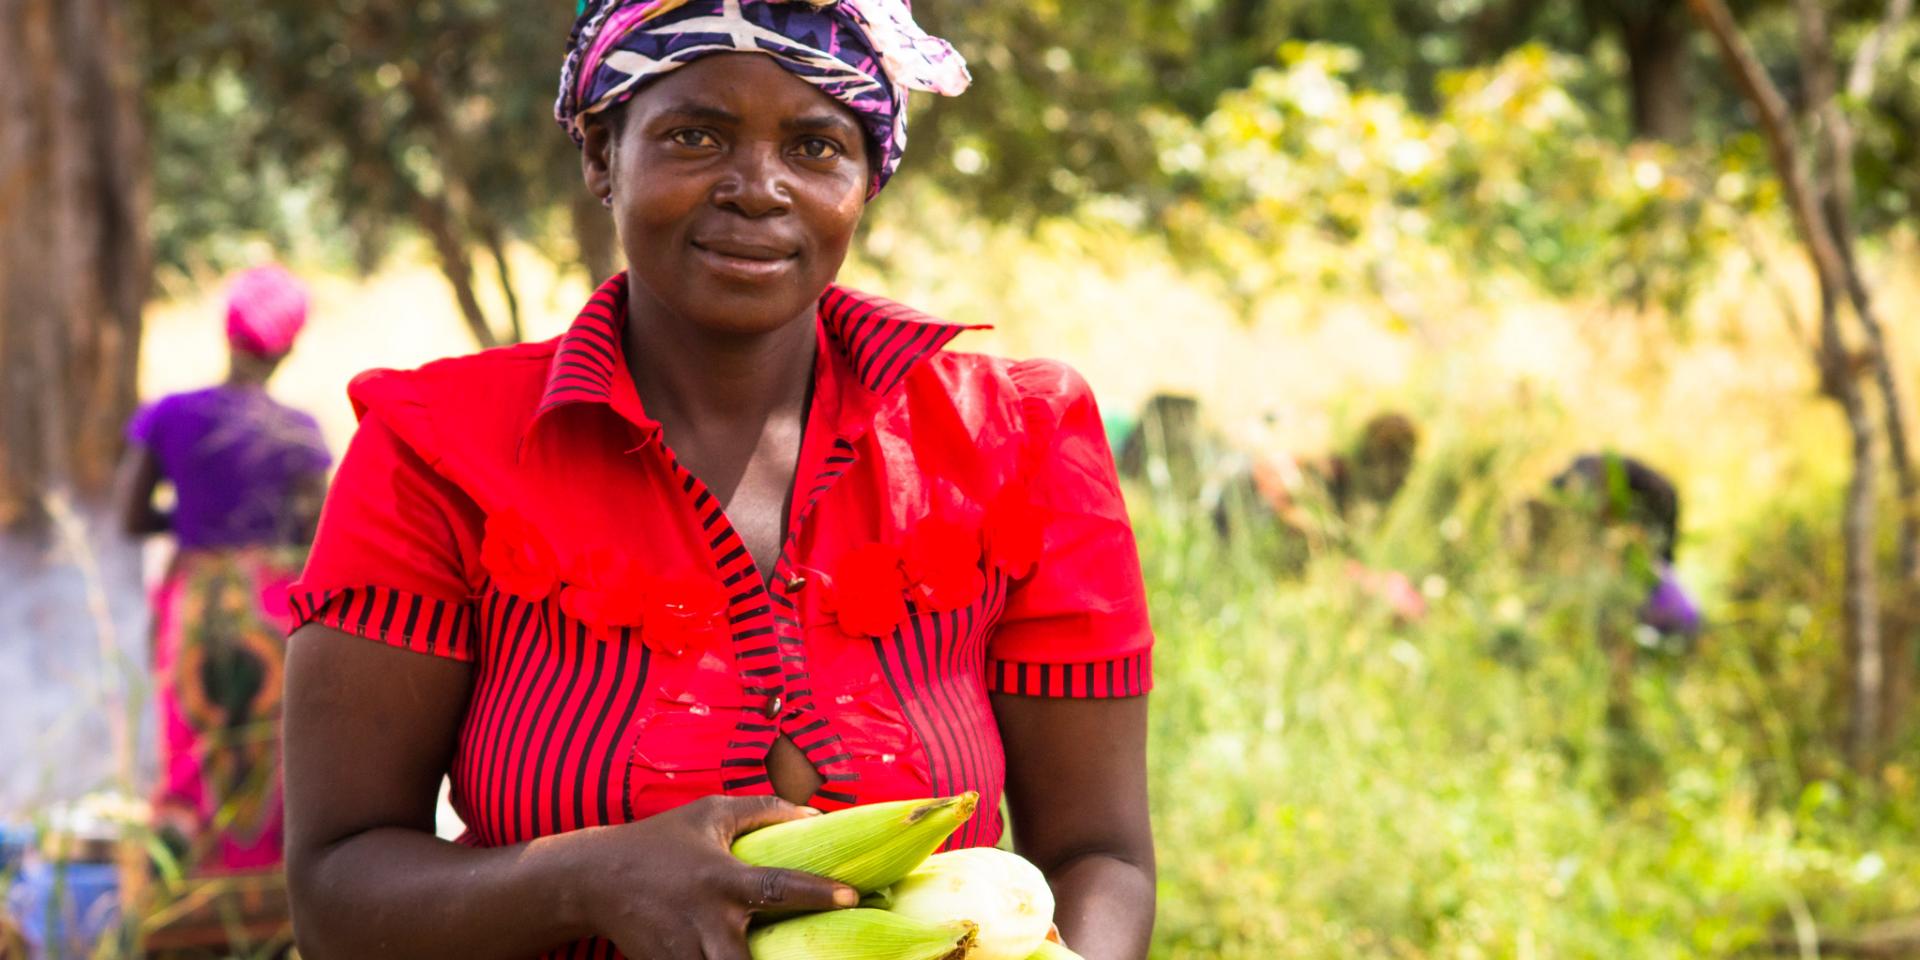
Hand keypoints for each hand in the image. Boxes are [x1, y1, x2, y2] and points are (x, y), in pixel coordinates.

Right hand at [585, 795, 858, 959]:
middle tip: (821, 957)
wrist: (594, 879)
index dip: (817, 892)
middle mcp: (707, 921)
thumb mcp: (709, 813)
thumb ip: (763, 809)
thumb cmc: (661, 840)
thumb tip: (814, 814)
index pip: (778, 888)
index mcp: (721, 880)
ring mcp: (686, 952)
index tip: (852, 895)